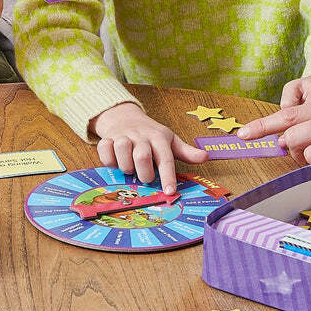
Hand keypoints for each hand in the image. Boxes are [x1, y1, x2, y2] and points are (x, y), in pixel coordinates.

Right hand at [90, 102, 207, 193]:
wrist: (125, 117)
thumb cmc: (150, 134)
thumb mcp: (170, 140)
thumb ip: (186, 152)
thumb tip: (206, 157)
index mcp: (159, 138)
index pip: (166, 159)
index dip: (168, 176)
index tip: (170, 192)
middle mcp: (141, 136)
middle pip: (142, 157)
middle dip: (144, 173)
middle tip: (145, 177)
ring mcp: (123, 136)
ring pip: (123, 152)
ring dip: (126, 166)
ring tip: (130, 168)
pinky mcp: (107, 138)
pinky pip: (104, 150)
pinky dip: (108, 159)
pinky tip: (114, 161)